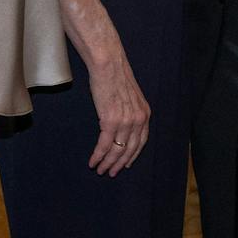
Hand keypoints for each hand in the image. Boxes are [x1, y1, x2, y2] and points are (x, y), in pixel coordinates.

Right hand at [85, 50, 148, 176]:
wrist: (108, 64)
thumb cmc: (115, 76)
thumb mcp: (130, 96)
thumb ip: (129, 111)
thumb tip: (122, 123)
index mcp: (144, 114)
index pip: (141, 142)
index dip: (132, 156)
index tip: (126, 165)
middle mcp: (138, 120)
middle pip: (129, 150)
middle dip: (119, 164)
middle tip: (111, 173)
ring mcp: (125, 121)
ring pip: (117, 150)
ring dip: (107, 163)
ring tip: (100, 170)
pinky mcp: (110, 121)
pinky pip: (104, 145)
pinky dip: (98, 156)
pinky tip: (93, 162)